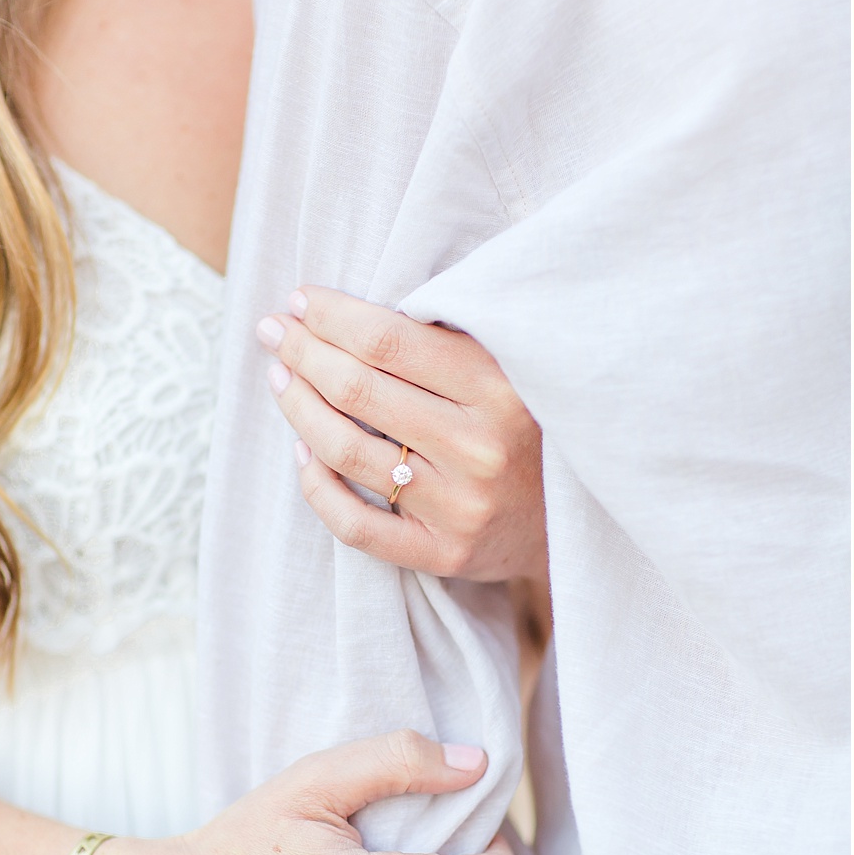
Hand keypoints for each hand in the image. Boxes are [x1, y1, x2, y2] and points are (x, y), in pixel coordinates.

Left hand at [256, 287, 547, 583]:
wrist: (579, 518)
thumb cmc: (529, 426)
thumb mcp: (511, 369)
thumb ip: (449, 338)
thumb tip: (346, 305)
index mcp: (500, 388)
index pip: (389, 342)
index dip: (332, 316)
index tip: (302, 300)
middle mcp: (481, 448)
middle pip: (358, 390)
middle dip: (302, 352)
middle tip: (275, 331)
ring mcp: (462, 506)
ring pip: (345, 451)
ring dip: (298, 407)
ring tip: (281, 379)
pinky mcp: (446, 553)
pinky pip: (355, 525)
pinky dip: (316, 488)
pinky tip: (303, 454)